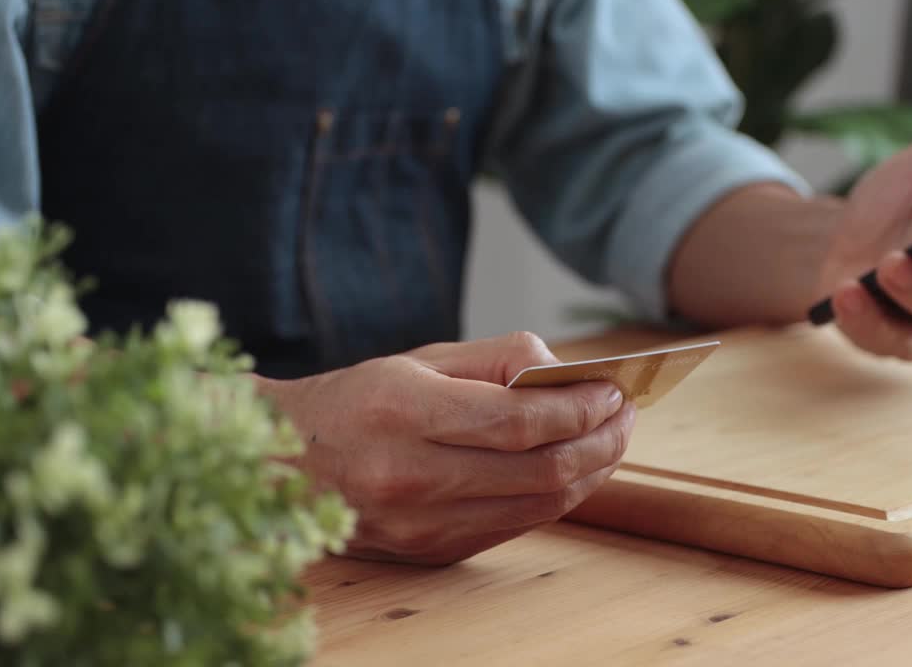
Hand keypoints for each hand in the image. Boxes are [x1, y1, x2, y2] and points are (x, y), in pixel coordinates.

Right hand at [256, 332, 633, 564]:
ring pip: (537, 506)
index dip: (577, 408)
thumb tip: (565, 371)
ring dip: (589, 473)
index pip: (517, 422)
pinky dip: (555, 498)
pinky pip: (514, 525)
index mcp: (404, 416)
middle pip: (538, 470)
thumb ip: (496, 359)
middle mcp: (411, 478)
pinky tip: (572, 470)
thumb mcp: (420, 359)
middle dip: (599, 441)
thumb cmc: (358, 400)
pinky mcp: (432, 552)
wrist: (286, 464)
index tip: (611, 391)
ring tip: (610, 440)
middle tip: (625, 415)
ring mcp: (421, 526)